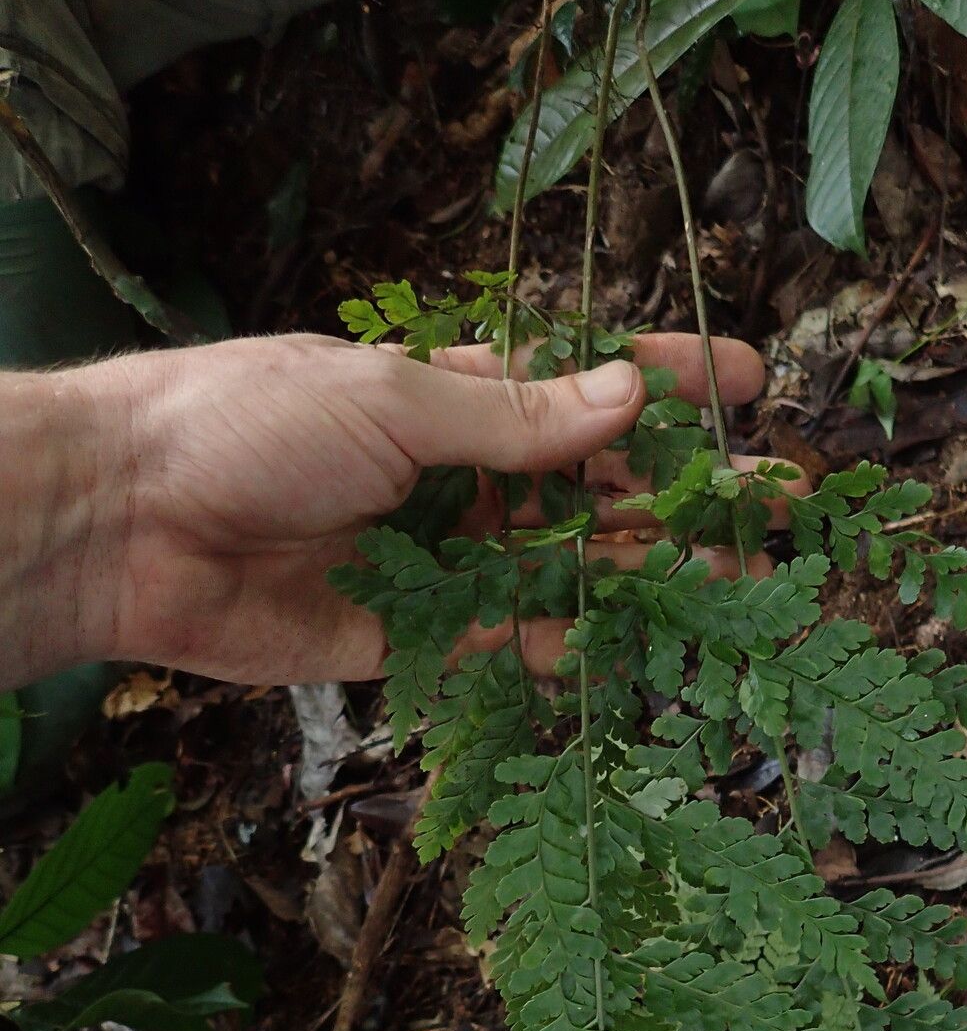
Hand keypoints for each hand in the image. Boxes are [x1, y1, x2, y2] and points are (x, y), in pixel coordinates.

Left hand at [4, 331, 775, 690]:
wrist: (133, 523)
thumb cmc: (251, 424)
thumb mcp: (394, 401)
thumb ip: (515, 421)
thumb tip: (626, 398)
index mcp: (453, 398)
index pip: (581, 387)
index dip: (663, 384)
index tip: (746, 383)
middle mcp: (459, 478)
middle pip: (589, 490)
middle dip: (676, 494)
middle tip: (768, 506)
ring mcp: (443, 560)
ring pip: (561, 570)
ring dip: (639, 575)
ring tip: (725, 582)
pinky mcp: (414, 636)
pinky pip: (504, 643)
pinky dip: (558, 646)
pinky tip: (617, 647)